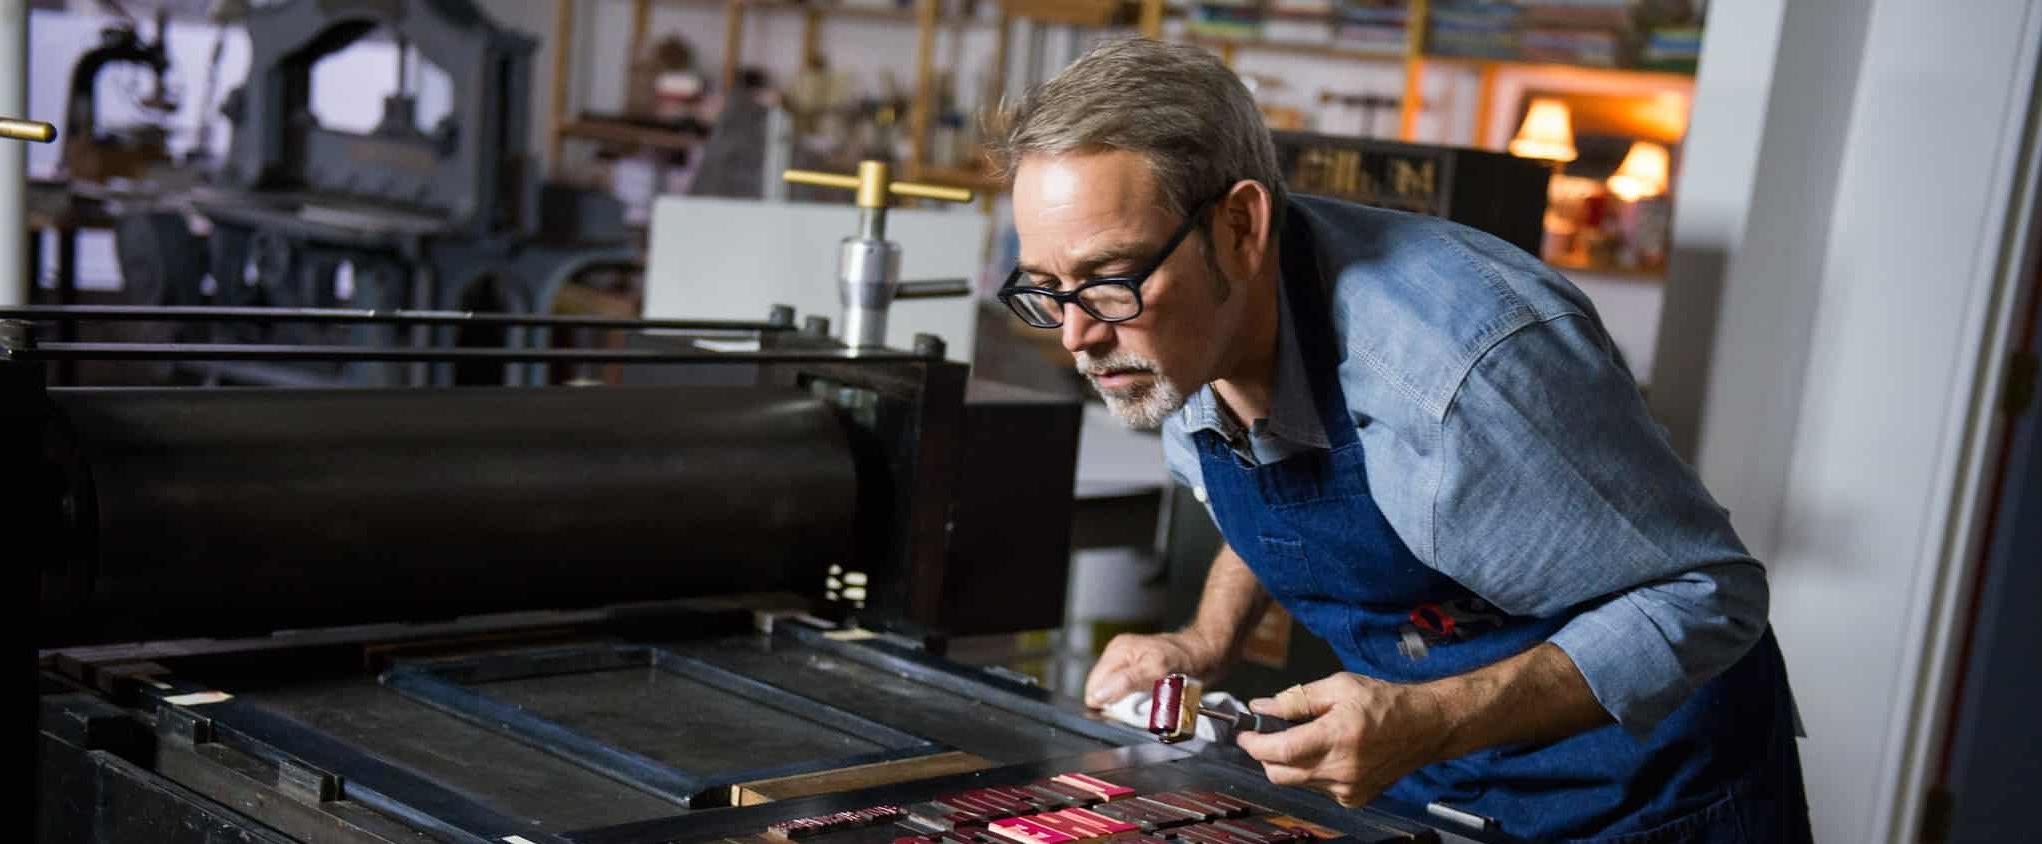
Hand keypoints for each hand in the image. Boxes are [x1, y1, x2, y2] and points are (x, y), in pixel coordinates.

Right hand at [1082, 630, 1226, 708]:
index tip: (1125, 713)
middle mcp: (1119, 657)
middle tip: (1141, 709)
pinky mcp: (1138, 676)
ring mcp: (1128, 666)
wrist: (1209, 653)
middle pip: (1102, 693)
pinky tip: (1151, 702)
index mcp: (1117, 651)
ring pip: (1115, 698)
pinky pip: (1129, 698)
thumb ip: (1126, 681)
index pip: (1094, 687)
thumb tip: (1097, 696)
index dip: (1105, 704)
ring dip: (1129, 708)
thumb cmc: (1187, 658)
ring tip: (1149, 704)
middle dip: (1117, 707)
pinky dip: (1138, 706)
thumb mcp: (1156, 668)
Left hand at [1234, 673, 1451, 807]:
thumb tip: (1262, 707)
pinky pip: (1318, 789)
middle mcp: (1342, 768)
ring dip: (1291, 763)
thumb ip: (1296, 699)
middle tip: (1267, 736)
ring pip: (1298, 782)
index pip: (1281, 751)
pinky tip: (1329, 754)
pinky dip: (1313, 773)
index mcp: (1337, 736)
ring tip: (1308, 739)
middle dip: (1266, 756)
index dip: (1255, 745)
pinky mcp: (1354, 798)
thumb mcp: (1338, 686)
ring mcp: (1348, 788)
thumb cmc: (1385, 703)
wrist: (1424, 727)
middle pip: (1281, 774)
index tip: (1245, 736)